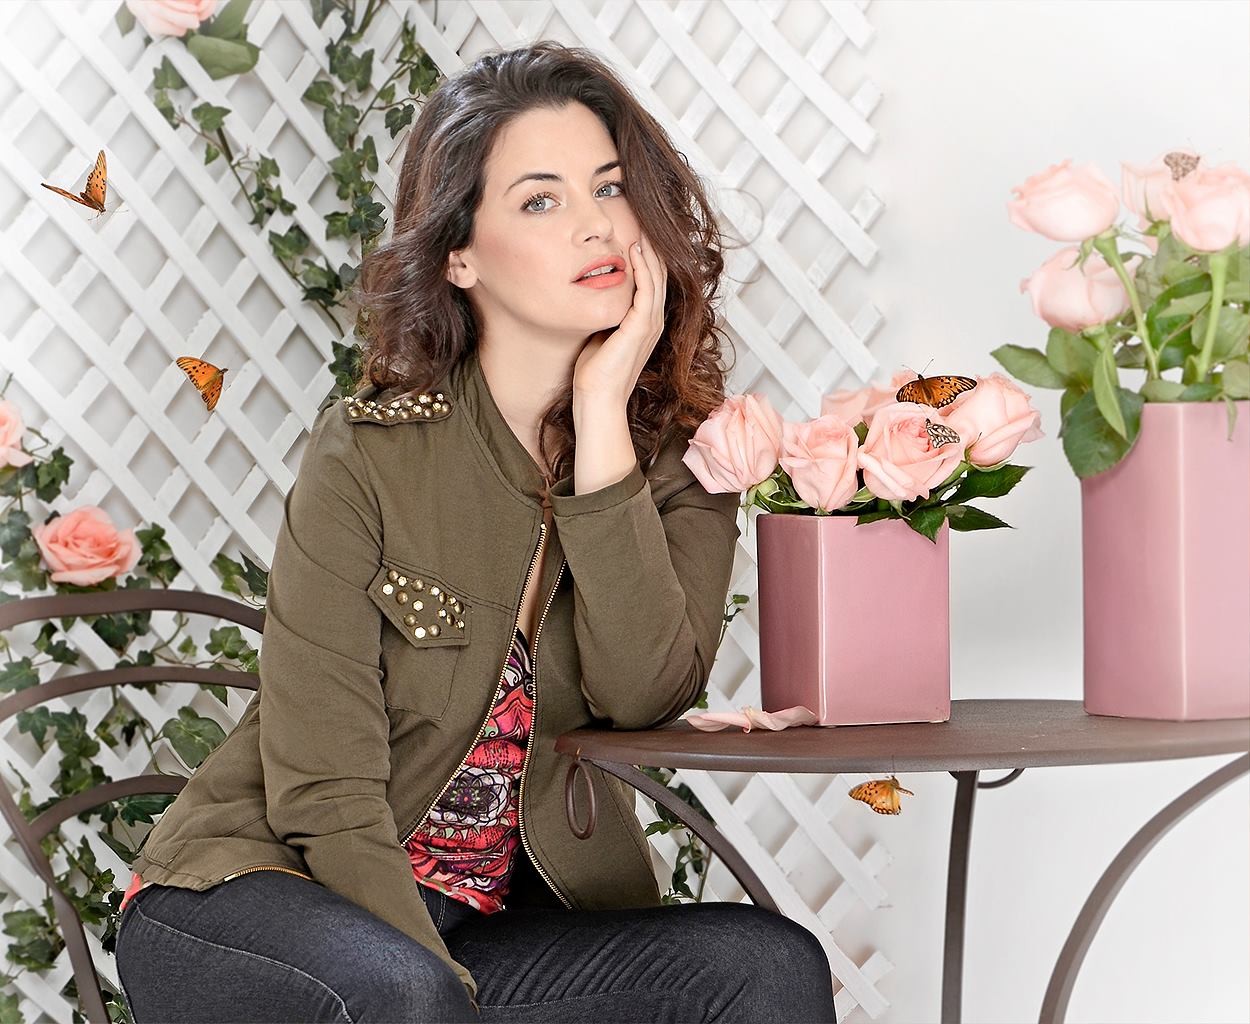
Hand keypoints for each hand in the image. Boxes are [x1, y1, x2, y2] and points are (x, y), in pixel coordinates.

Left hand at [572, 230, 668, 405]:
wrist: (598, 397)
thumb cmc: (595, 372)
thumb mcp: (601, 333)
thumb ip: (605, 313)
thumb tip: (593, 294)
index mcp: (645, 324)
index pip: (652, 283)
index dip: (647, 258)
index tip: (636, 234)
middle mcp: (653, 322)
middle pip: (659, 276)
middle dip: (652, 249)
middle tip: (643, 222)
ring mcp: (650, 324)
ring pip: (656, 278)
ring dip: (650, 252)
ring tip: (642, 228)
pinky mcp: (641, 327)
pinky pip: (646, 289)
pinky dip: (643, 268)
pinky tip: (635, 250)